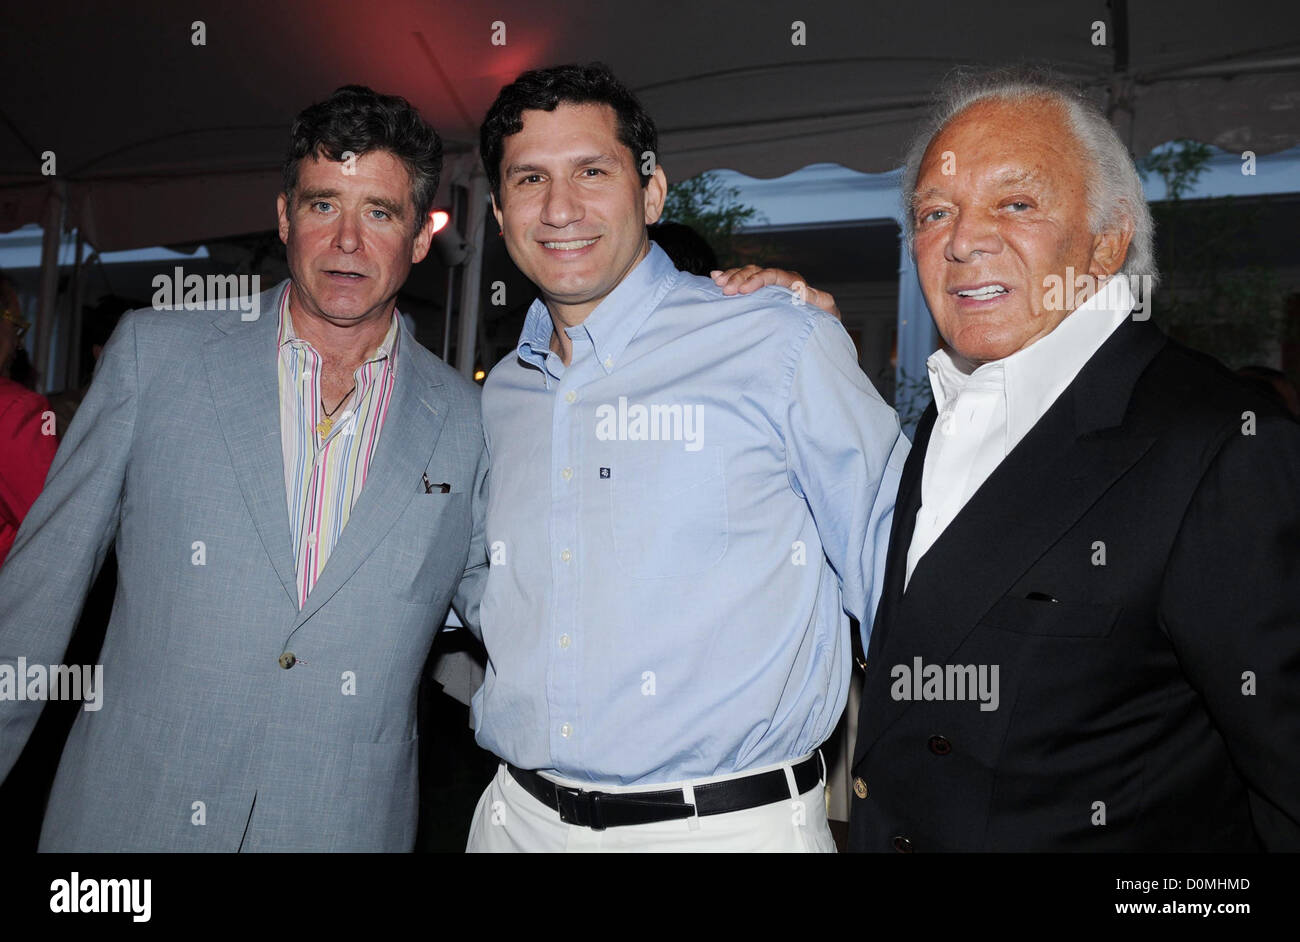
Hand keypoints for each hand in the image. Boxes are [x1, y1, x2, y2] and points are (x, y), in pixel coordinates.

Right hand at [710, 265, 840, 319]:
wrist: (821, 330)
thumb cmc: (825, 324)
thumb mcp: (826, 314)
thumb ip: (819, 301)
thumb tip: (804, 292)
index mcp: (797, 285)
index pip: (775, 276)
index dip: (758, 280)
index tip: (744, 290)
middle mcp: (783, 282)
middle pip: (758, 271)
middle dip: (741, 278)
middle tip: (725, 289)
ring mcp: (771, 287)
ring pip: (749, 274)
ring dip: (733, 277)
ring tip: (717, 282)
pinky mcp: (762, 294)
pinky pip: (745, 281)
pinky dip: (731, 278)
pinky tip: (716, 278)